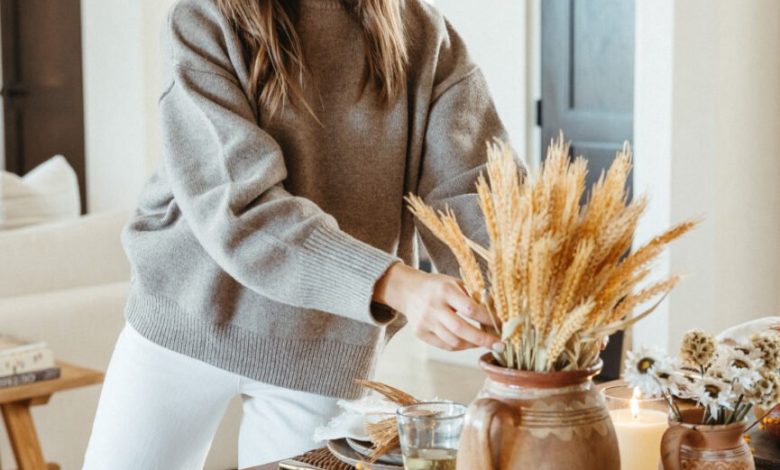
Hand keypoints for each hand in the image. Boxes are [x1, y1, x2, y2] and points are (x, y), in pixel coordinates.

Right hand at [374, 263, 500, 350]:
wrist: (408, 290)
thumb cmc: (438, 286)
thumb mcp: (455, 283)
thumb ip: (473, 296)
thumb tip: (498, 311)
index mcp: (445, 290)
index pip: (469, 308)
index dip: (487, 318)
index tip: (501, 323)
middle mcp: (433, 306)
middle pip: (461, 329)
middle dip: (483, 339)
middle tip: (499, 345)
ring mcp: (425, 322)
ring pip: (453, 341)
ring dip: (473, 345)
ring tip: (485, 343)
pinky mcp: (420, 333)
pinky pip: (445, 345)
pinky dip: (460, 346)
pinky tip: (469, 343)